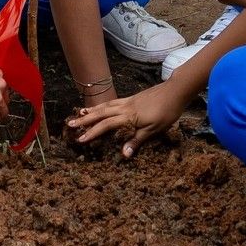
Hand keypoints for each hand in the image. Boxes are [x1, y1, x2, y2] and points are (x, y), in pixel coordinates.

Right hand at [66, 81, 183, 157]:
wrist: (174, 91)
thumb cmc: (166, 112)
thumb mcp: (154, 130)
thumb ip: (137, 141)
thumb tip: (123, 154)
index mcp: (128, 116)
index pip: (106, 125)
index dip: (92, 132)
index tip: (80, 139)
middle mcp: (124, 107)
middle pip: (101, 113)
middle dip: (85, 120)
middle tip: (70, 124)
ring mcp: (128, 101)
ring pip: (105, 106)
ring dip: (92, 111)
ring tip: (80, 114)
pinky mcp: (132, 98)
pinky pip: (112, 102)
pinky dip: (103, 105)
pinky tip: (101, 107)